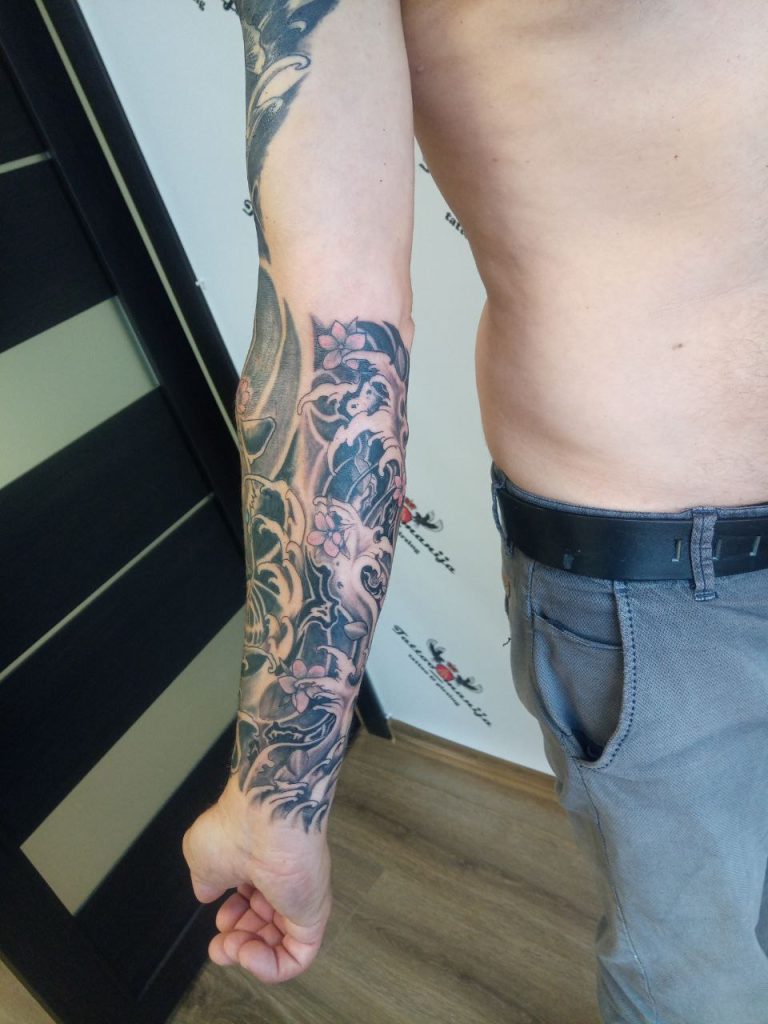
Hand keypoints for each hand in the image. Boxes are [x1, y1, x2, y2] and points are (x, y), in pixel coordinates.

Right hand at [182, 786, 331, 982]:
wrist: (263, 816)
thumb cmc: (234, 828)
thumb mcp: (202, 858)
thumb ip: (205, 881)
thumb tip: (206, 893)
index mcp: (260, 866)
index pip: (250, 905)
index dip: (231, 922)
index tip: (218, 923)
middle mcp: (283, 882)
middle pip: (264, 928)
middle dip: (236, 943)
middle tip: (221, 946)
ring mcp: (299, 899)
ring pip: (279, 946)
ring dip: (248, 956)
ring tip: (233, 947)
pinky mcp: (313, 916)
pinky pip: (298, 957)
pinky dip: (270, 967)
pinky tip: (247, 954)